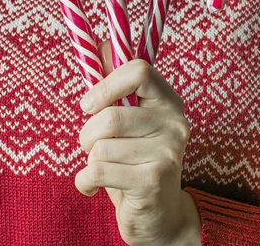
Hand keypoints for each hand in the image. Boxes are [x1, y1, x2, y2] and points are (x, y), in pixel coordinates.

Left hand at [75, 41, 201, 245]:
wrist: (159, 215)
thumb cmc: (135, 160)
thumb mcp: (128, 121)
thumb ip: (115, 85)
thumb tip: (100, 44)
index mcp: (168, 101)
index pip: (139, 70)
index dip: (106, 84)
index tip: (89, 104)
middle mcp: (175, 124)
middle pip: (110, 116)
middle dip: (87, 135)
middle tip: (92, 147)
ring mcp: (167, 153)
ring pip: (101, 148)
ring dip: (89, 161)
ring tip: (103, 168)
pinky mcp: (153, 182)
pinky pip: (97, 172)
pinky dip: (84, 182)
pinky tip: (94, 187)